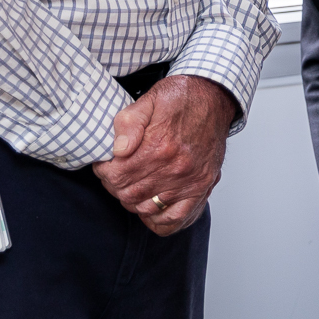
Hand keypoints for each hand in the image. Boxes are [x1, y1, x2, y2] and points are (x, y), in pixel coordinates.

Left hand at [92, 75, 236, 234]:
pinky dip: (159, 220)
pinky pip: (176, 219)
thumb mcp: (148, 100)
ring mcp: (189, 181)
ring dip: (133, 200)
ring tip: (132, 185)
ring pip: (147, 208)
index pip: (117, 175)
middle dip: (115, 186)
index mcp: (159, 145)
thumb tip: (118, 150)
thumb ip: (129, 123)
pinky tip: (151, 208)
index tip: (105, 164)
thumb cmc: (181, 98)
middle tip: (116, 174)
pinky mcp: (201, 187)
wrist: (214, 97)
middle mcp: (175, 167)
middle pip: (129, 194)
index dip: (104, 171)